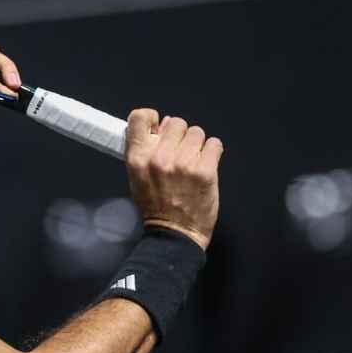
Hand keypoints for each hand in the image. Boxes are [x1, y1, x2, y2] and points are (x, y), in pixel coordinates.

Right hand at [123, 109, 222, 249]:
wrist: (174, 234)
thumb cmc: (156, 206)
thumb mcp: (138, 178)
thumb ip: (146, 150)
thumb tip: (164, 124)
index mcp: (137, 158)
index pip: (140, 118)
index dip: (152, 118)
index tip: (159, 127)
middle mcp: (159, 158)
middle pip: (176, 122)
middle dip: (180, 136)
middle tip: (180, 153)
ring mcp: (183, 164)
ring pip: (197, 132)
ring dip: (197, 145)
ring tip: (193, 162)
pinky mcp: (205, 171)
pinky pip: (214, 144)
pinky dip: (212, 153)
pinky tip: (205, 165)